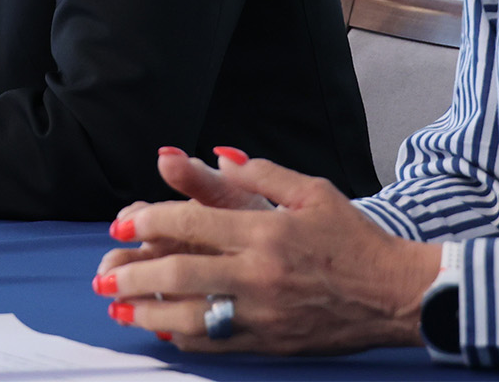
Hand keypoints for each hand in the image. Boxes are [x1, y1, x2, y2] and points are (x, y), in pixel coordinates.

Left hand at [93, 151, 438, 354]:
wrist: (395, 294)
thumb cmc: (352, 238)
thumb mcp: (311, 191)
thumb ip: (259, 173)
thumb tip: (216, 155)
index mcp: (267, 230)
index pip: (193, 223)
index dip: (149, 221)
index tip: (122, 221)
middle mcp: (261, 273)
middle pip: (181, 272)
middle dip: (133, 272)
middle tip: (102, 272)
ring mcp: (265, 313)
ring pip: (191, 314)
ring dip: (146, 311)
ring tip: (116, 306)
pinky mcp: (272, 342)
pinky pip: (217, 341)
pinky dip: (184, 336)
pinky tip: (161, 330)